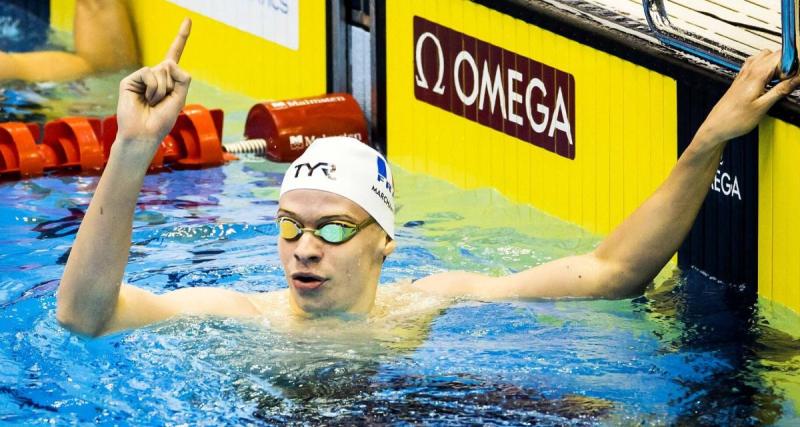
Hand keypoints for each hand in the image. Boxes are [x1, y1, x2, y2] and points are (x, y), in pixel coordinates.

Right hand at [115, 18, 191, 143]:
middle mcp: (155, 75)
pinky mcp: (130, 80)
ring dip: (163, 90)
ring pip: (163, 70)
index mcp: (168, 79)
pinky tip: (146, 99)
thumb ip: (182, 78)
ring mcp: (142, 77)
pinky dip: (153, 88)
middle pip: (172, 66)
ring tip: (152, 103)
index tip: (189, 20)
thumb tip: (168, 62)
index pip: (174, 54)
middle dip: (172, 86)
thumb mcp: (180, 99)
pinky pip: (150, 73)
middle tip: (161, 102)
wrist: (144, 134)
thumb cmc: (161, 120)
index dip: (181, 37)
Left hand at [698, 49, 799, 143]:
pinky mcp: (742, 79)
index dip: (794, 63)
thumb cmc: (734, 120)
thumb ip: (780, 90)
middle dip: (788, 63)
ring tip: (782, 79)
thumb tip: (797, 79)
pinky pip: (757, 64)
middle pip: (775, 53)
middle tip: (791, 79)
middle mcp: (749, 71)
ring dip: (778, 63)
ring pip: (766, 56)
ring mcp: (744, 74)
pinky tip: (770, 78)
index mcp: (756, 75)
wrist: (716, 126)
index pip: (782, 55)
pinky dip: (767, 67)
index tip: (797, 75)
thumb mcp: (762, 107)